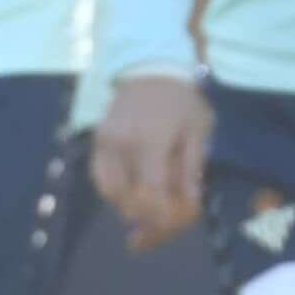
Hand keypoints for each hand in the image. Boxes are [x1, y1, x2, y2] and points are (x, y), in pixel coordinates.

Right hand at [93, 73, 213, 248]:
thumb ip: (191, 169)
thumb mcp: (198, 130)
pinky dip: (116, 194)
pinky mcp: (96, 143)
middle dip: (148, 219)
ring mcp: (104, 144)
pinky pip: (100, 180)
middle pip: (128, 199)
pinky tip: (134, 195)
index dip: (162, 216)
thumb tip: (189, 206)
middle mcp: (121, 145)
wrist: (151, 69)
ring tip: (152, 211)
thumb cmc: (182, 101)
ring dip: (132, 209)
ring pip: (111, 195)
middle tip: (166, 225)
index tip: (175, 224)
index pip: (151, 193)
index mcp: (150, 140)